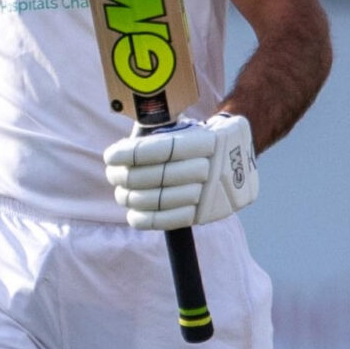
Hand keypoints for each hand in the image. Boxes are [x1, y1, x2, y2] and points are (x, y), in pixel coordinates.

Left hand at [102, 112, 258, 232]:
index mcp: (208, 141)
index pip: (164, 149)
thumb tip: (126, 145)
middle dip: (128, 177)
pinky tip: (132, 213)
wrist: (238, 159)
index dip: (133, 154)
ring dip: (133, 198)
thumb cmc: (202, 139)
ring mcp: (211, 193)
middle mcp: (213, 168)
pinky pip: (171, 220)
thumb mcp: (189, 127)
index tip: (111, 156)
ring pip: (161, 200)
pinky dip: (147, 220)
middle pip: (160, 176)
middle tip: (113, 174)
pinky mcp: (205, 214)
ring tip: (121, 193)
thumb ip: (161, 132)